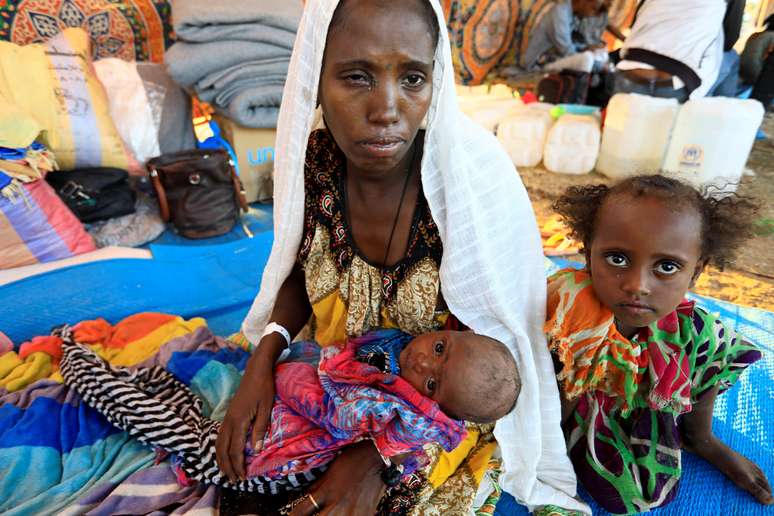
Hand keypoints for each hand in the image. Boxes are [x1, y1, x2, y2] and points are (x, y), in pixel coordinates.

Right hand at [215, 335, 282, 480]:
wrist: (256, 370)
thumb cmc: (264, 387)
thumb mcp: (266, 408)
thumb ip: (260, 429)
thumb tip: (257, 449)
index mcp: (239, 420)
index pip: (236, 450)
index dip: (238, 465)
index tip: (243, 478)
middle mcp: (229, 421)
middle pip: (223, 450)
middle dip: (227, 467)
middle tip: (234, 481)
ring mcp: (227, 417)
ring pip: (218, 444)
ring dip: (221, 460)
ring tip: (227, 472)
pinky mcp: (229, 415)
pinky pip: (220, 436)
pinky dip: (220, 449)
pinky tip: (225, 454)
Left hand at [290, 440, 385, 515]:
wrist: (378, 457)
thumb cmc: (353, 459)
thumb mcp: (330, 471)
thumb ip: (317, 488)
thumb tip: (304, 498)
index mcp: (326, 492)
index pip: (300, 512)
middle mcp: (338, 506)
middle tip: (310, 515)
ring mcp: (352, 514)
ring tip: (328, 512)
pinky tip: (342, 513)